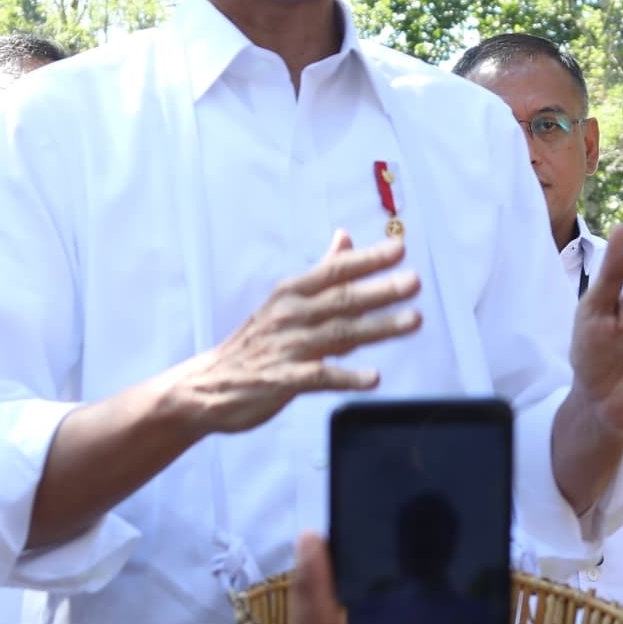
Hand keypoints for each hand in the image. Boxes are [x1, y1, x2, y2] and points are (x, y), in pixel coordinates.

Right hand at [165, 233, 420, 437]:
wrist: (207, 386)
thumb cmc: (256, 342)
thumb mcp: (284, 300)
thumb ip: (322, 272)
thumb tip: (345, 237)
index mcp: (291, 293)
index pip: (334, 270)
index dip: (368, 258)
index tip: (400, 248)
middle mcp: (290, 315)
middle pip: (341, 299)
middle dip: (380, 289)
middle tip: (414, 281)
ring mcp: (286, 348)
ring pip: (338, 333)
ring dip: (378, 327)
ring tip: (412, 321)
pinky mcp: (282, 381)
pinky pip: (319, 377)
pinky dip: (347, 377)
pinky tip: (374, 378)